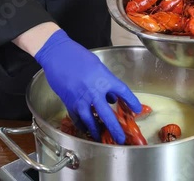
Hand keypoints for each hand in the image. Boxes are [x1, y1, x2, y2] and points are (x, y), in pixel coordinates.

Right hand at [35, 29, 141, 143]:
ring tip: (101, 137)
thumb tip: (112, 98)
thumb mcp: (98, 66)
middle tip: (120, 138)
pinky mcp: (69, 102)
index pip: (123, 92)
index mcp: (104, 78)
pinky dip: (82, 125)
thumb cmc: (78, 56)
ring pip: (91, 120)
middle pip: (108, 114)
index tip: (137, 109)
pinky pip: (77, 118)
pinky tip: (86, 128)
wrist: (57, 54)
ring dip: (97, 130)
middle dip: (115, 128)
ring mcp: (81, 98)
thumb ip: (106, 82)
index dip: (132, 102)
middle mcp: (94, 91)